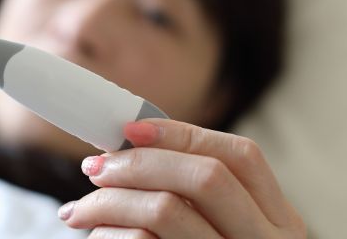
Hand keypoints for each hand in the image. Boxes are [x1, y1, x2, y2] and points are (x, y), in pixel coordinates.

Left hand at [58, 119, 305, 237]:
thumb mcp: (216, 226)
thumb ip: (190, 190)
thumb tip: (129, 142)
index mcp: (277, 220)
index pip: (241, 156)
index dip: (183, 134)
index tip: (130, 129)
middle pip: (205, 177)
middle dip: (139, 163)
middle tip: (94, 167)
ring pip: (166, 210)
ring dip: (110, 201)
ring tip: (78, 210)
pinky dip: (110, 235)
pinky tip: (96, 237)